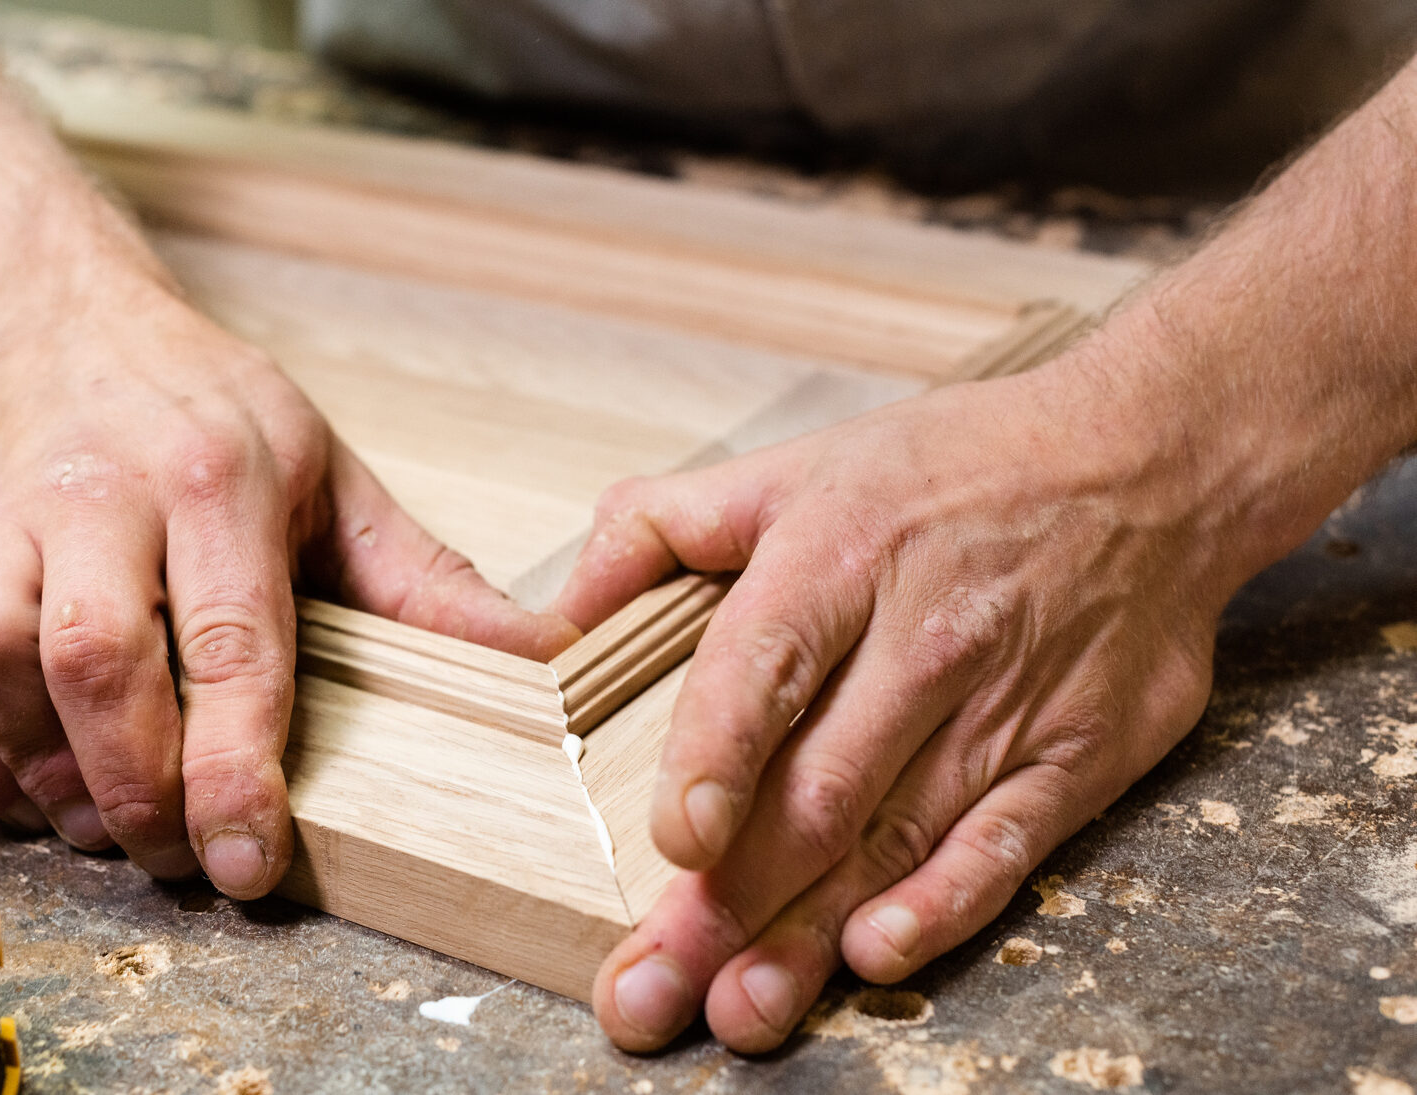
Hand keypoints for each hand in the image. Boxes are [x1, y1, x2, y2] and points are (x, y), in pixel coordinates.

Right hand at [0, 276, 578, 896]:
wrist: (54, 319)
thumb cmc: (207, 411)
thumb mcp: (333, 474)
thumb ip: (427, 582)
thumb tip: (544, 660)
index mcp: (219, 479)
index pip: (231, 642)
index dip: (236, 770)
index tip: (249, 859)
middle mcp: (100, 497)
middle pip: (100, 665)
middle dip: (140, 789)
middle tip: (178, 857)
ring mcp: (2, 526)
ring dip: (52, 779)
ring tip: (108, 824)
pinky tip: (35, 785)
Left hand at [556, 357, 1273, 1050]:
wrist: (1148, 462)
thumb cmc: (947, 473)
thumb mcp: (792, 466)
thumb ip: (656, 529)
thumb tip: (556, 615)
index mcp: (841, 555)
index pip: (767, 665)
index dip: (717, 756)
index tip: (676, 839)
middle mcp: (924, 637)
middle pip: (816, 789)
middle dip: (726, 903)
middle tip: (650, 989)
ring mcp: (1006, 704)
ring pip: (891, 837)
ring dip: (808, 936)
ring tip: (735, 1009)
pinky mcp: (1077, 754)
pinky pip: (1003, 847)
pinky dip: (941, 907)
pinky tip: (875, 956)